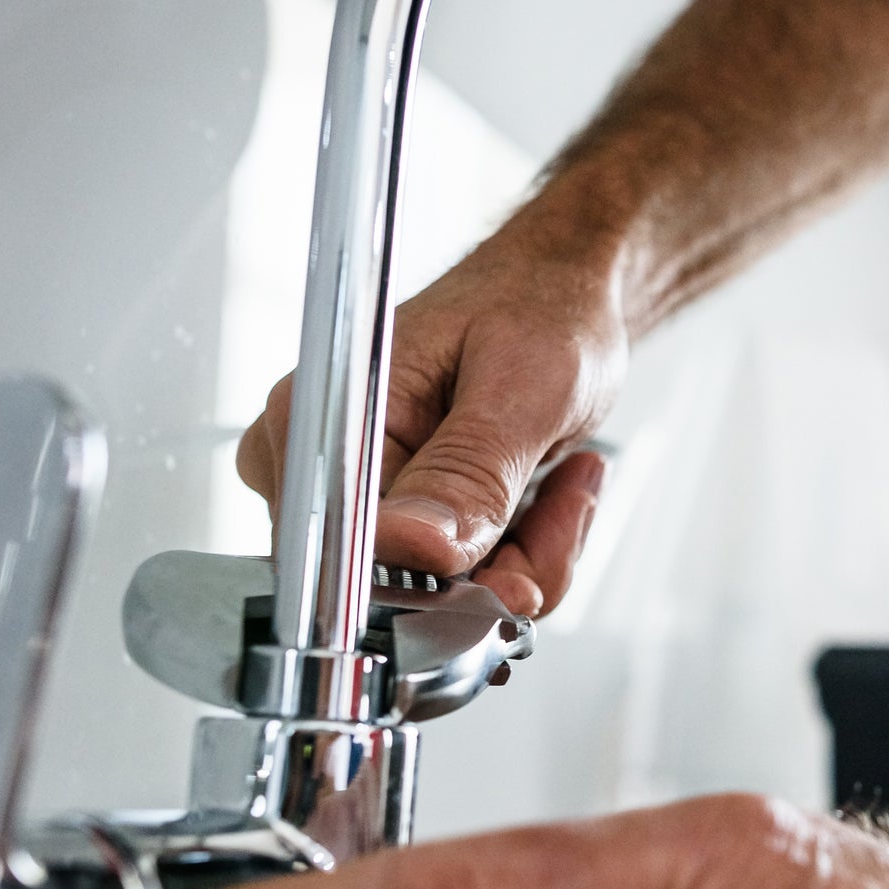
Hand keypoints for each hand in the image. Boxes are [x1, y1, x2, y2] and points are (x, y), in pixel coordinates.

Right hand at [235, 203, 628, 616]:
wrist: (562, 292)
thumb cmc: (539, 305)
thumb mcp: (521, 384)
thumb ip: (469, 472)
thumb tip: (415, 549)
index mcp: (323, 413)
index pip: (352, 556)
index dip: (443, 584)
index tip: (520, 573)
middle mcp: (321, 461)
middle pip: (401, 587)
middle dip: (503, 567)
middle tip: (566, 498)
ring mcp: (357, 496)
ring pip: (442, 595)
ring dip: (526, 556)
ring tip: (566, 480)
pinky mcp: (398, 517)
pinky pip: (459, 583)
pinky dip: (522, 552)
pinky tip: (552, 491)